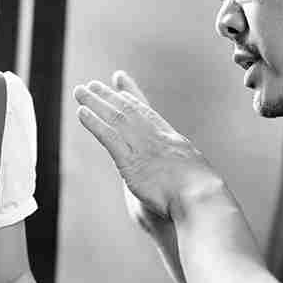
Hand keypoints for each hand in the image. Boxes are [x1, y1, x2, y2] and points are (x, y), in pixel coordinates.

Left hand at [73, 71, 219, 220]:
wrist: (202, 200)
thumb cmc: (202, 198)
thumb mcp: (194, 179)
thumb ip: (179, 175)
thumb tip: (174, 181)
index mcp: (173, 142)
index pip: (149, 114)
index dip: (133, 97)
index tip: (121, 82)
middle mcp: (157, 139)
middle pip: (129, 111)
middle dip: (110, 96)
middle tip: (93, 84)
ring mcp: (144, 149)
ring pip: (116, 119)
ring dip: (96, 103)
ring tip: (80, 91)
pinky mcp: (131, 164)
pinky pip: (109, 138)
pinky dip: (95, 123)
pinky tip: (82, 112)